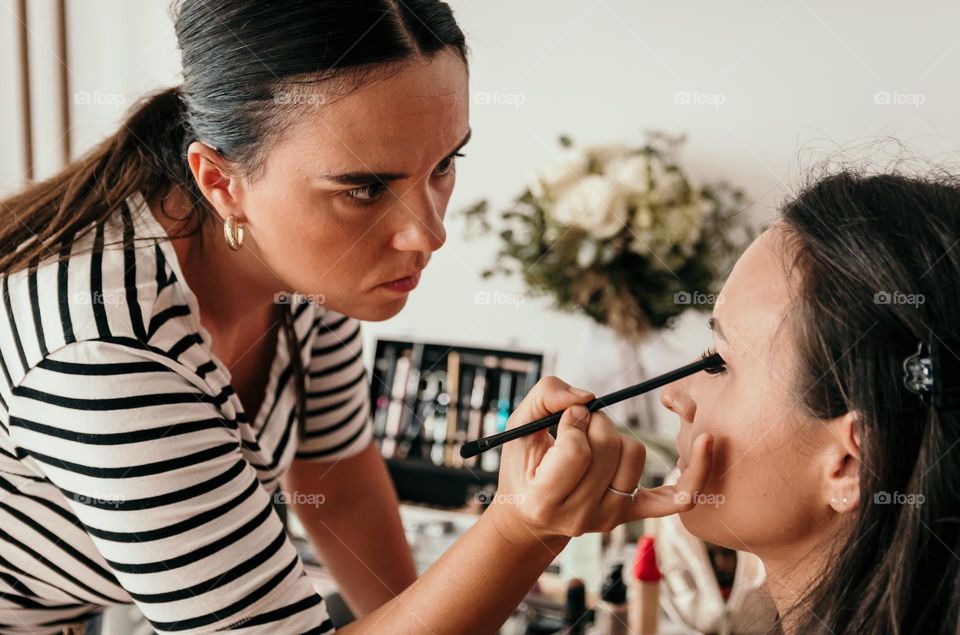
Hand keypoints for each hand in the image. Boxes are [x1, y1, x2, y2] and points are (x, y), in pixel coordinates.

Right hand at [488, 376, 713, 546]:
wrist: (531, 515)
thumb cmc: (524, 465)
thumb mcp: (520, 427)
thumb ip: (546, 398)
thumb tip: (587, 397)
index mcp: (546, 500)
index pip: (577, 451)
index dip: (573, 422)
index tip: (565, 417)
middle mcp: (581, 516)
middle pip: (610, 447)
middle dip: (594, 422)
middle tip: (578, 425)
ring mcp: (610, 518)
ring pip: (635, 455)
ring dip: (617, 436)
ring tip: (594, 442)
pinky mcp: (633, 515)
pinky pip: (674, 498)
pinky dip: (693, 476)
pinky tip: (704, 444)